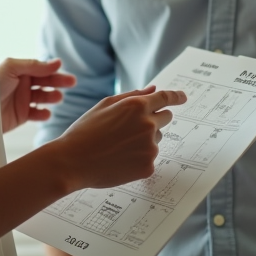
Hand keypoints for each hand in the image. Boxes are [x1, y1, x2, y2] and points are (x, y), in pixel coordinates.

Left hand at [0, 58, 76, 132]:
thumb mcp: (11, 68)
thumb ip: (34, 65)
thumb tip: (57, 62)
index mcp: (18, 70)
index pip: (40, 68)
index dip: (51, 69)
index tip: (62, 69)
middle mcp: (21, 84)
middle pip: (45, 81)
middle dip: (58, 81)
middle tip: (72, 83)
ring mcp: (21, 100)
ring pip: (43, 97)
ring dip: (52, 96)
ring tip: (57, 98)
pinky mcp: (20, 116)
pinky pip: (36, 113)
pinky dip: (43, 113)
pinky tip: (46, 113)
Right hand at [53, 86, 186, 189]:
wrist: (72, 162)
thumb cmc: (85, 130)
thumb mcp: (105, 105)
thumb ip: (133, 95)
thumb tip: (153, 89)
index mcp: (137, 106)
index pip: (165, 98)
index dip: (176, 96)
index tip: (183, 97)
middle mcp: (148, 125)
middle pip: (165, 118)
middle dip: (154, 119)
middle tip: (130, 128)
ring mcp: (150, 147)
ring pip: (156, 139)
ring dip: (144, 140)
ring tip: (118, 146)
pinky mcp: (148, 166)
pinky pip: (149, 158)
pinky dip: (139, 158)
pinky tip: (119, 160)